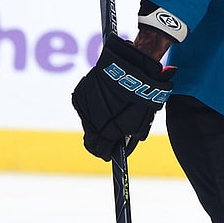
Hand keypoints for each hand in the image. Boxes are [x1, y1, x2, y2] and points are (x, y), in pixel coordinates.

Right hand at [71, 34, 174, 160]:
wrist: (130, 67)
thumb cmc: (141, 94)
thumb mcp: (144, 118)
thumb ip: (134, 134)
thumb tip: (128, 143)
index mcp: (108, 131)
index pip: (102, 151)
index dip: (107, 154)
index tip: (110, 155)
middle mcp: (93, 122)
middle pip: (90, 142)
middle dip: (99, 144)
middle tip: (106, 144)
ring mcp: (84, 109)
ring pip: (87, 124)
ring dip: (96, 125)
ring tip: (108, 120)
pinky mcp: (79, 96)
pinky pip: (85, 108)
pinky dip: (92, 110)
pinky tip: (103, 104)